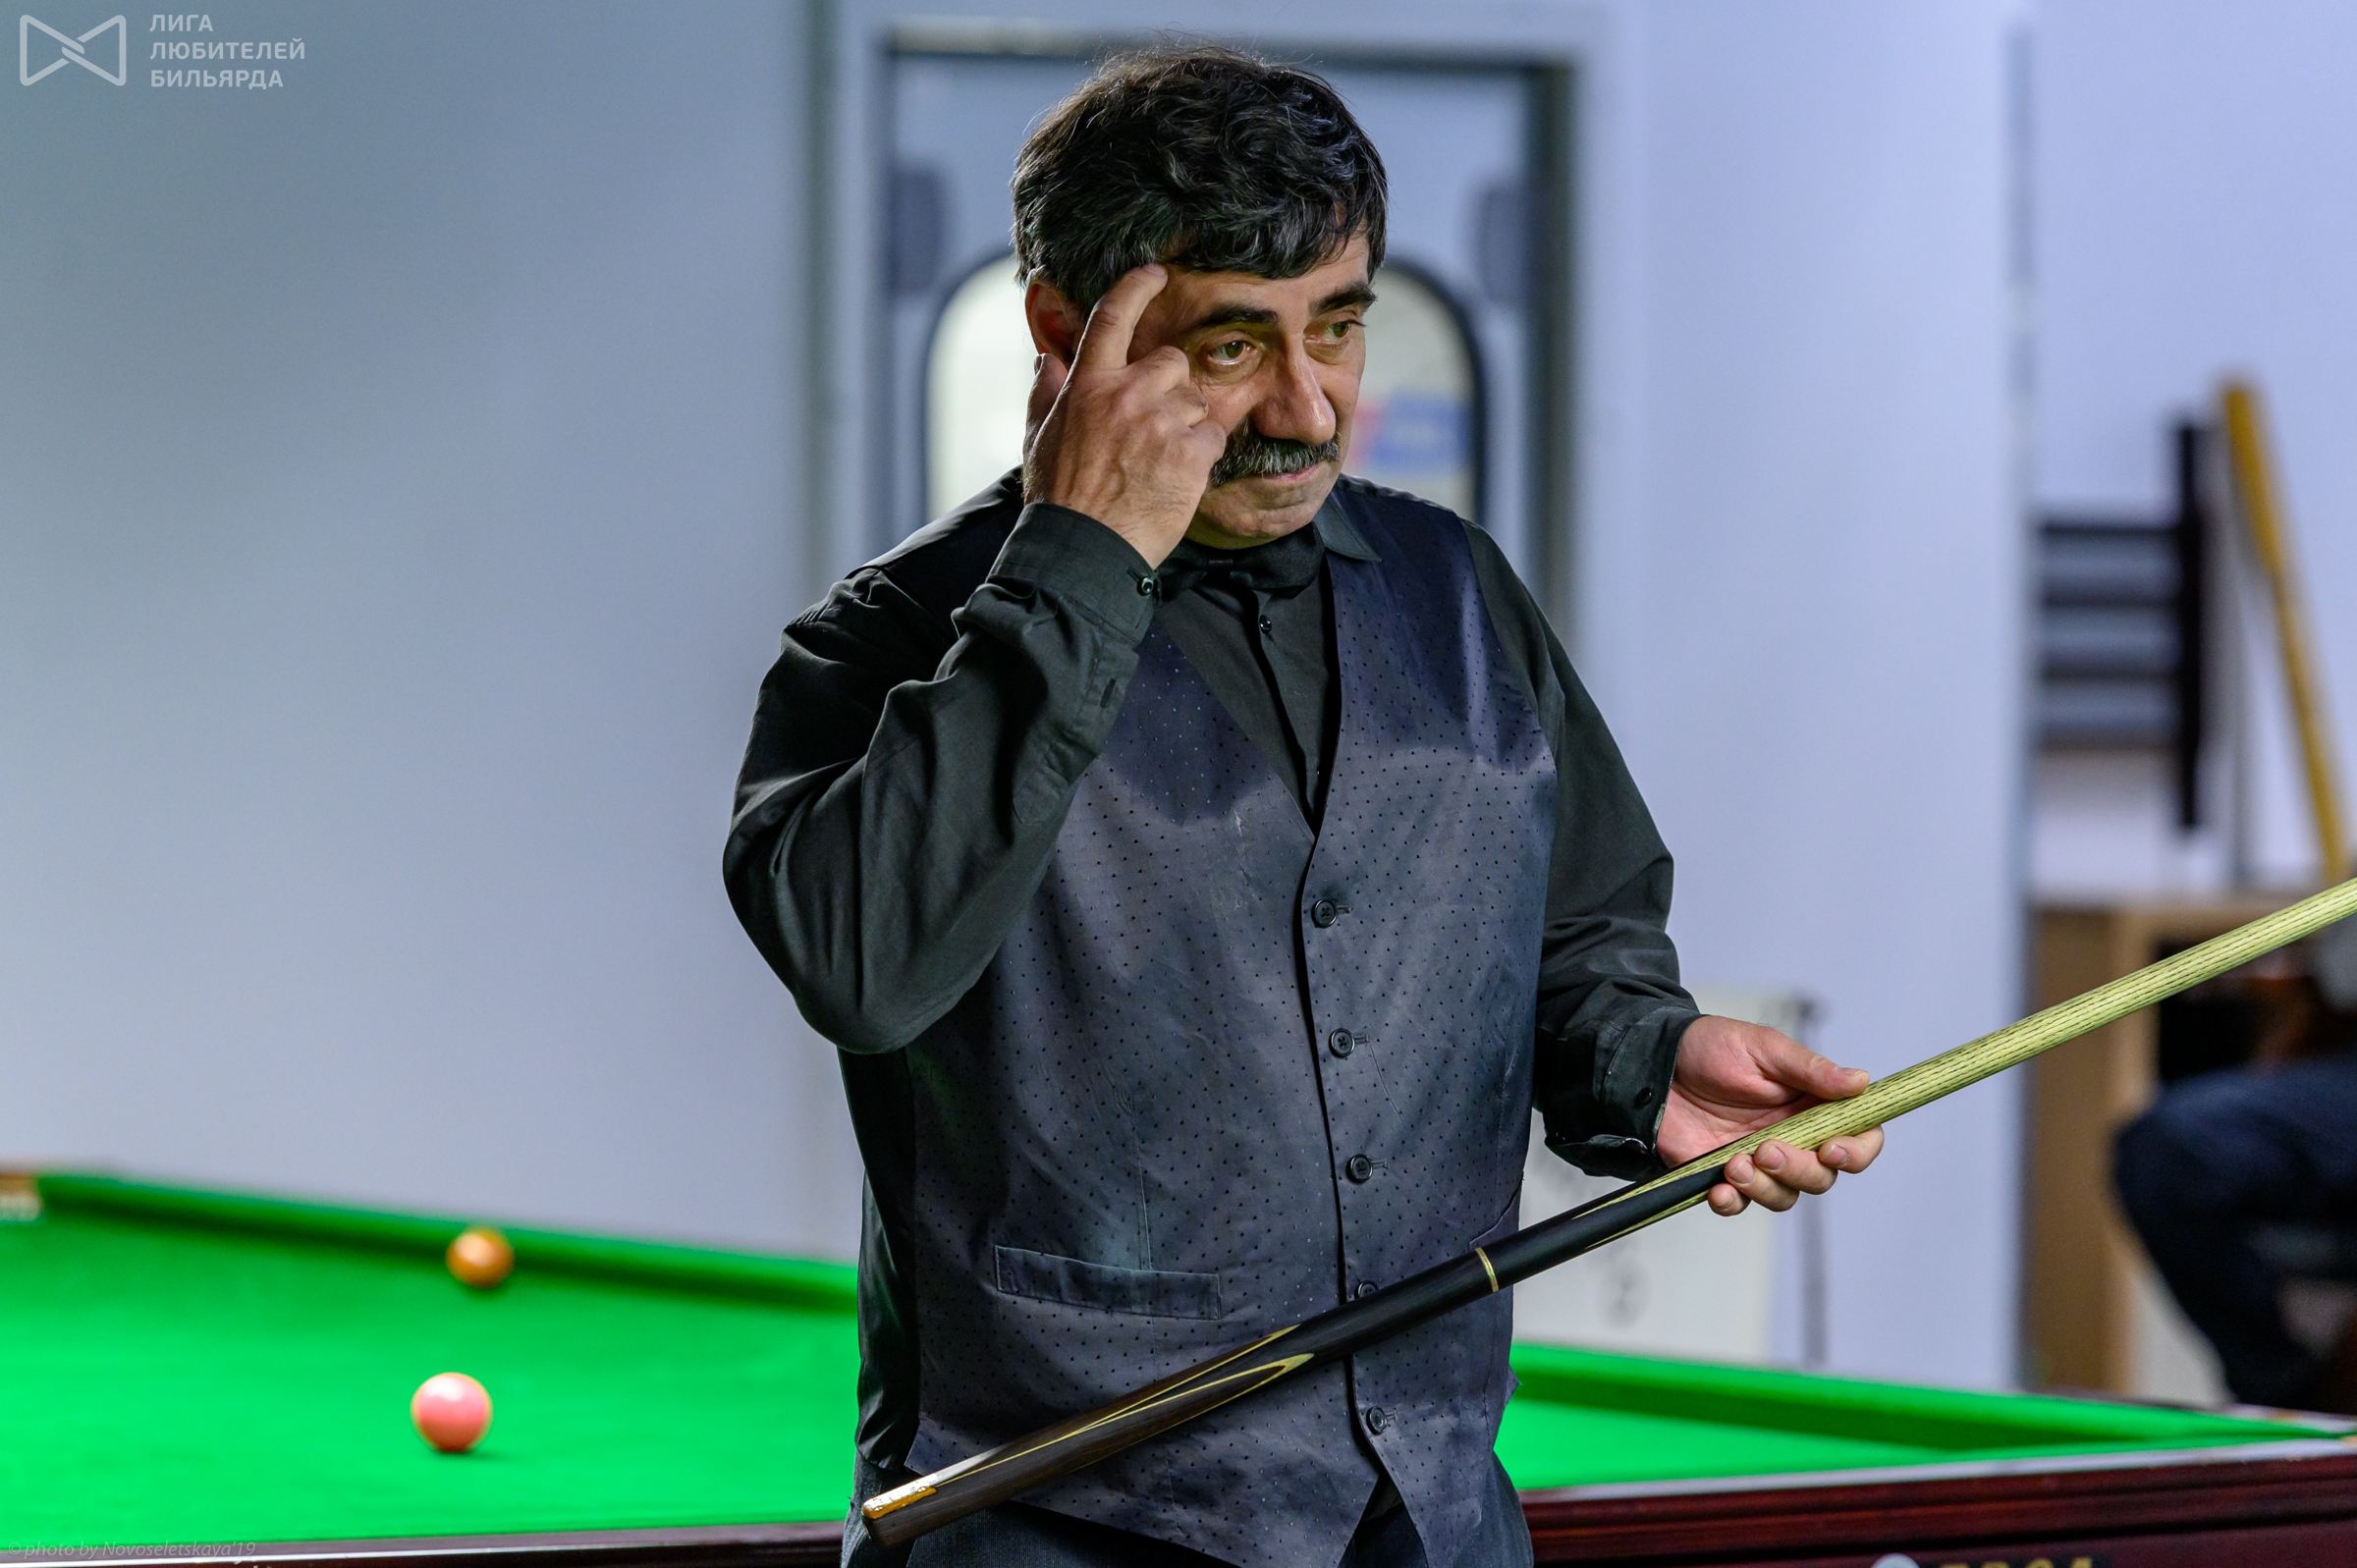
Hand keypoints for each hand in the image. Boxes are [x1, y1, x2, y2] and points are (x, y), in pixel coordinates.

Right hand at [1022, 265, 1225, 568]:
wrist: (1083, 550)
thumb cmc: (1059, 498)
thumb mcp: (1038, 439)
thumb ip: (1046, 393)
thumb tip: (1046, 360)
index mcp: (1087, 385)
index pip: (1112, 318)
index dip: (1136, 287)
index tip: (1154, 274)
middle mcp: (1126, 394)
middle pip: (1171, 361)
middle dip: (1171, 386)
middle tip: (1155, 425)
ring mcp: (1160, 422)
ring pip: (1196, 401)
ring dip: (1188, 424)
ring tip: (1161, 461)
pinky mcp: (1190, 454)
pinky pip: (1213, 436)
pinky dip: (1202, 455)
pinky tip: (1178, 477)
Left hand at [1655, 1015, 1884, 1215]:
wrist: (1654, 1064)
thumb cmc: (1710, 1047)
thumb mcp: (1763, 1048)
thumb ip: (1810, 1069)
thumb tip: (1861, 1081)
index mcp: (1811, 1104)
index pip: (1858, 1136)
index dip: (1857, 1151)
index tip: (1833, 1149)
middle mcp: (1792, 1136)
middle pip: (1822, 1176)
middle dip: (1801, 1170)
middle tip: (1767, 1148)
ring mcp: (1758, 1159)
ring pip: (1785, 1196)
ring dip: (1765, 1187)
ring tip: (1734, 1162)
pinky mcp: (1723, 1174)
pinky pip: (1740, 1204)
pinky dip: (1733, 1202)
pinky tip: (1719, 1188)